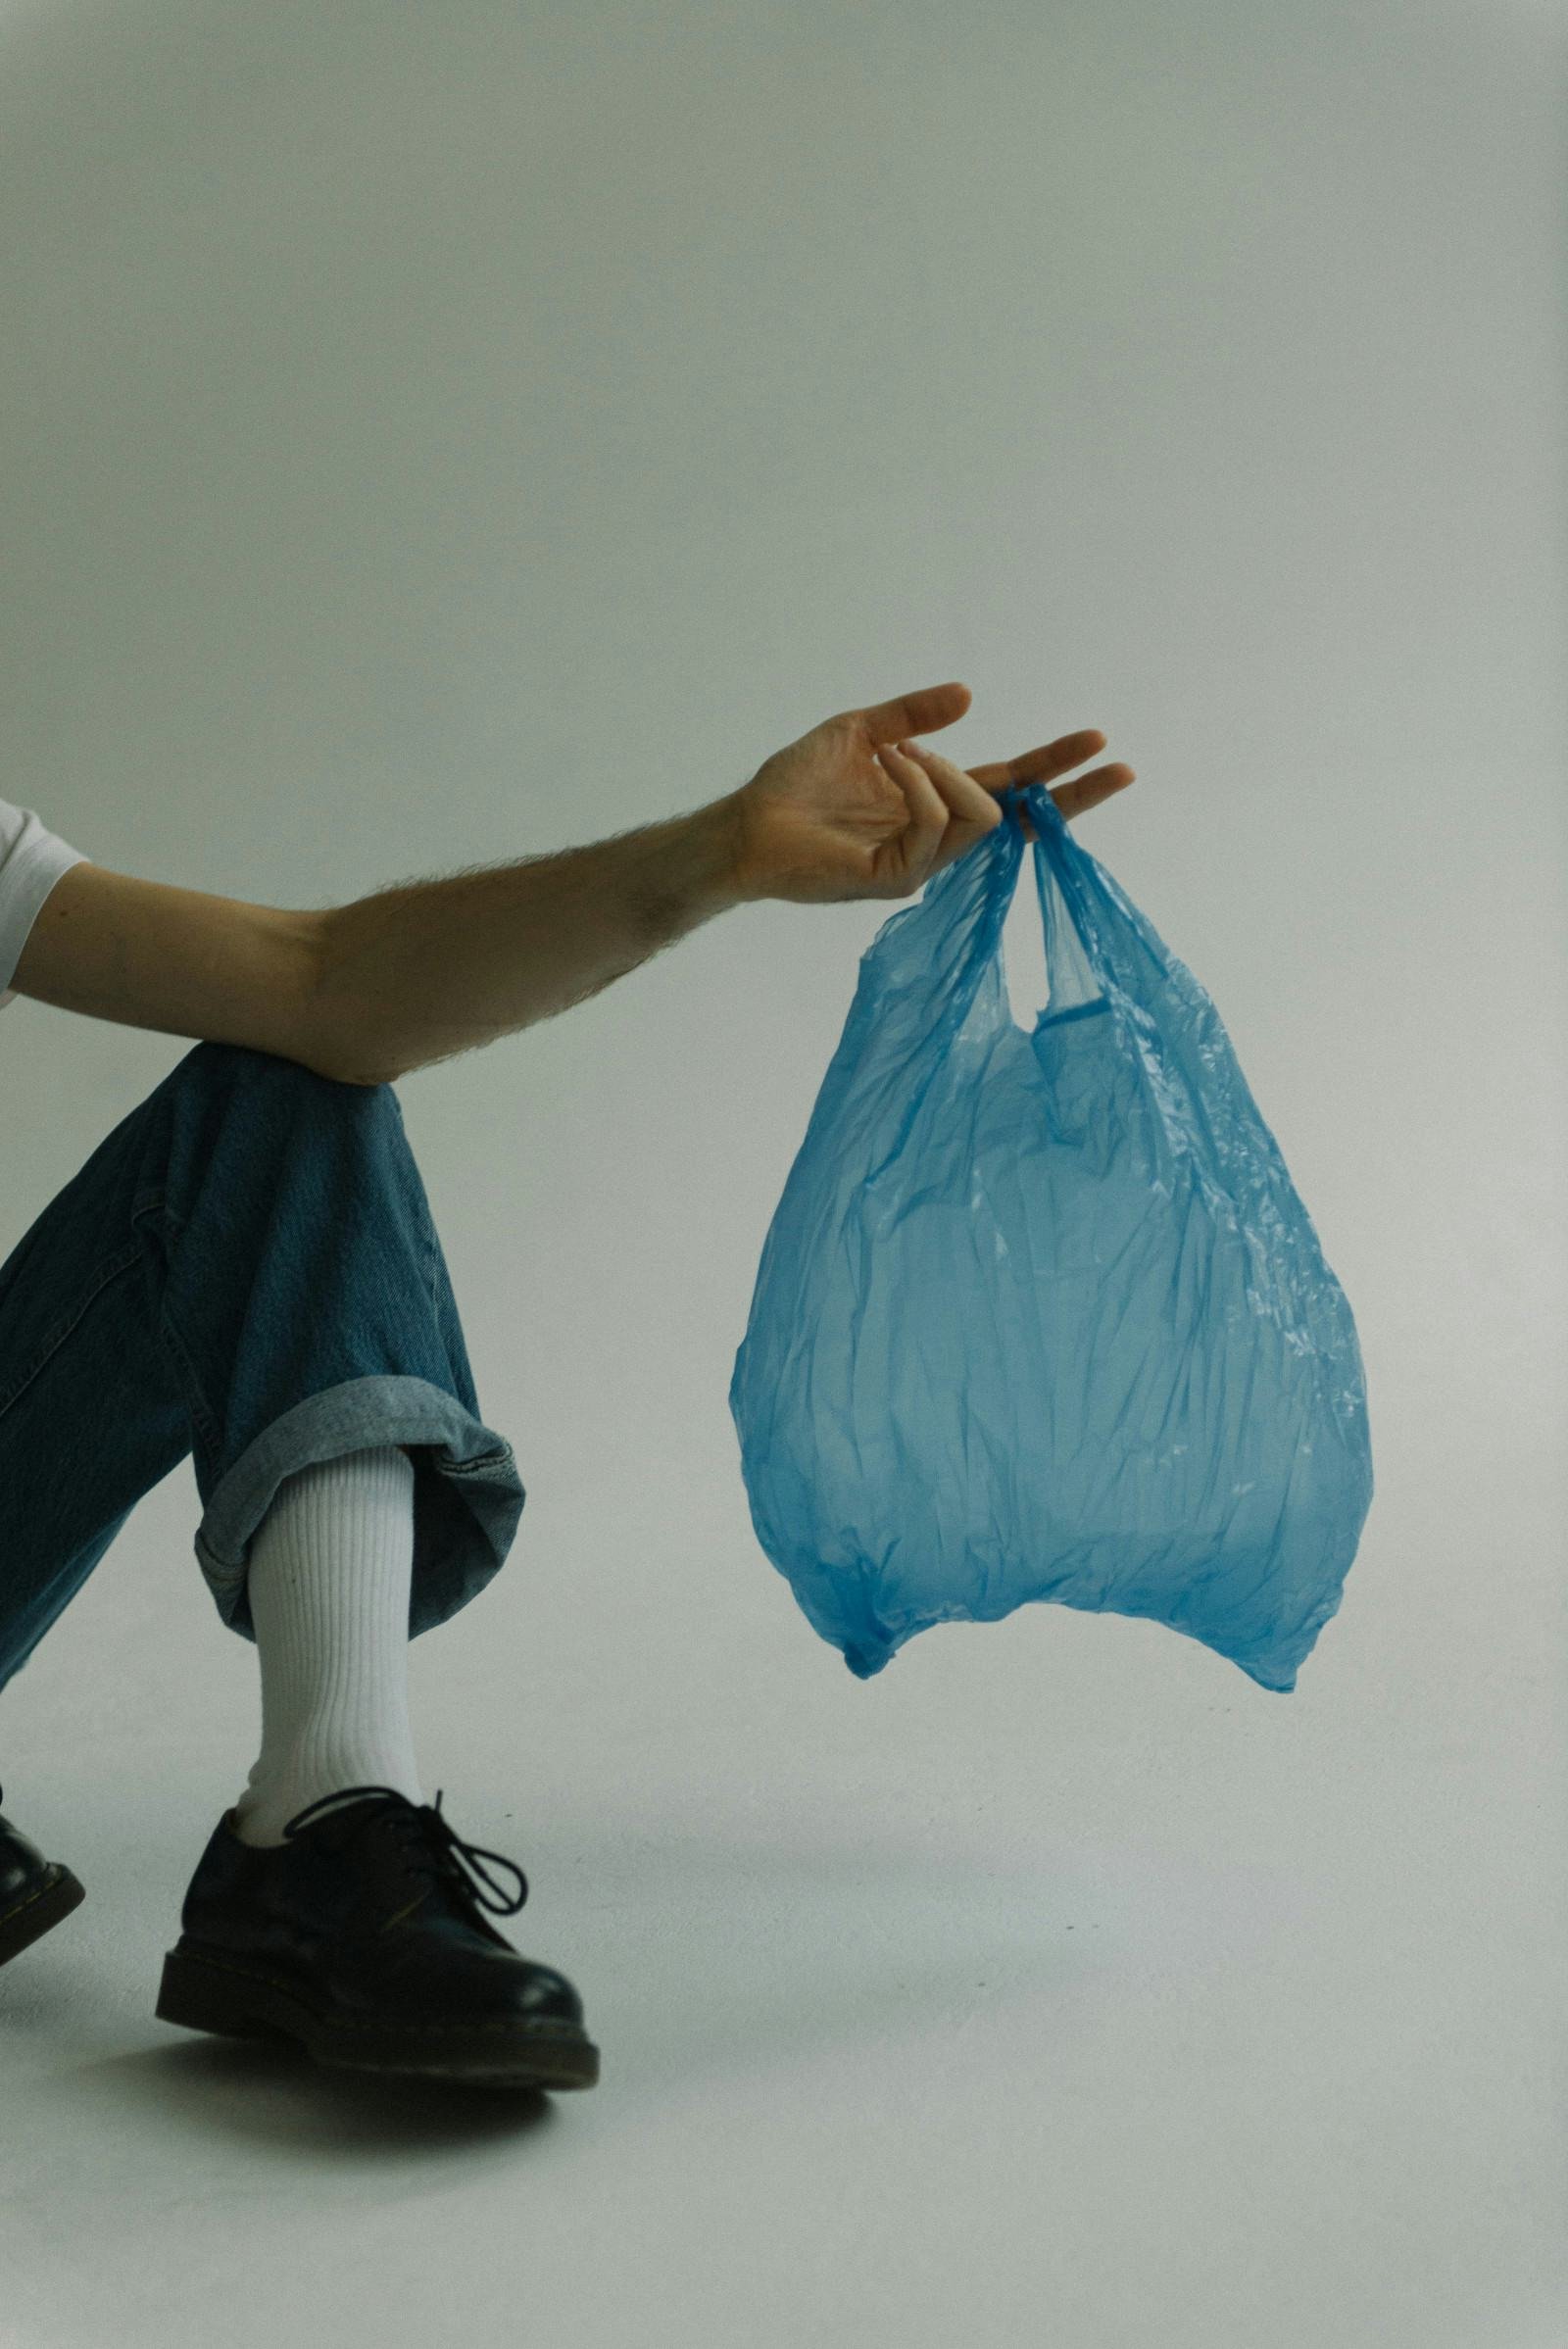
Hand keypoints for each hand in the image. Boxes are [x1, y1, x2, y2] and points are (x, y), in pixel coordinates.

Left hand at [727, 680, 1134, 904]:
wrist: (747, 824)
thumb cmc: (795, 785)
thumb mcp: (859, 731)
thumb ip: (912, 716)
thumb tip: (968, 694)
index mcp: (933, 805)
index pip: (1009, 791)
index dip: (1053, 769)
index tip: (1099, 744)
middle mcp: (935, 839)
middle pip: (1019, 819)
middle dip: (1066, 789)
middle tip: (1107, 755)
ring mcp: (918, 865)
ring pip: (979, 820)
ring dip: (948, 772)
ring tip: (901, 751)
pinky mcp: (893, 879)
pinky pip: (933, 827)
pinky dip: (919, 785)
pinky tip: (889, 763)